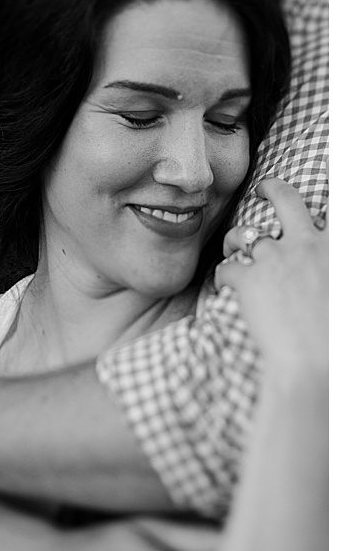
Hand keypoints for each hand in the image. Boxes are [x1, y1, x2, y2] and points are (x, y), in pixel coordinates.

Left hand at [216, 178, 326, 377]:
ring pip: (242, 235)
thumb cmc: (335, 335)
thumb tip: (323, 268)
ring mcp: (275, 258)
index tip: (319, 188)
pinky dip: (222, 278)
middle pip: (285, 198)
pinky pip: (225, 268)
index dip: (323, 193)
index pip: (333, 204)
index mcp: (335, 245)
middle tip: (262, 188)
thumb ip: (330, 266)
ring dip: (235, 241)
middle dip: (271, 189)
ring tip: (232, 251)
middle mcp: (306, 243)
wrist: (317, 362)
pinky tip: (224, 290)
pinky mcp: (247, 278)